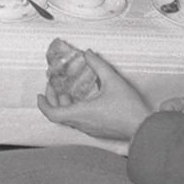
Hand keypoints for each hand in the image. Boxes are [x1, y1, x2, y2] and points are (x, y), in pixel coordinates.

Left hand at [37, 52, 151, 141]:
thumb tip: (88, 53)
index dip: (43, 104)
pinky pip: (79, 121)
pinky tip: (81, 98)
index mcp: (82, 113)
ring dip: (64, 104)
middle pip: (59, 115)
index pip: (53, 114)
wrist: (144, 127)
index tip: (39, 94)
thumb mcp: (112, 80)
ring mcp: (90, 129)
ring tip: (66, 90)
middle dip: (53, 100)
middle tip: (52, 87)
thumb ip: (98, 65)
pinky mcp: (97, 130)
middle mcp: (83, 124)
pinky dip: (74, 109)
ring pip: (69, 119)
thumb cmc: (128, 108)